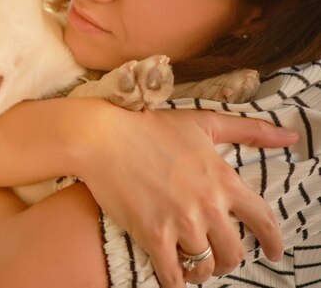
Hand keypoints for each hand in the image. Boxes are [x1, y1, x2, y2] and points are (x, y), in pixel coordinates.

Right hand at [71, 107, 298, 287]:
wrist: (104, 137)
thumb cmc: (151, 127)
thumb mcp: (203, 122)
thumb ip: (249, 130)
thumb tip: (290, 138)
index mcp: (224, 180)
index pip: (263, 220)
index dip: (273, 241)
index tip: (272, 252)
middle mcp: (208, 206)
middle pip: (234, 252)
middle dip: (228, 259)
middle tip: (217, 257)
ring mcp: (180, 222)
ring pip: (205, 265)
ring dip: (202, 270)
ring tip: (194, 266)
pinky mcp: (152, 235)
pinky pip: (173, 274)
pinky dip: (176, 282)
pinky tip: (174, 278)